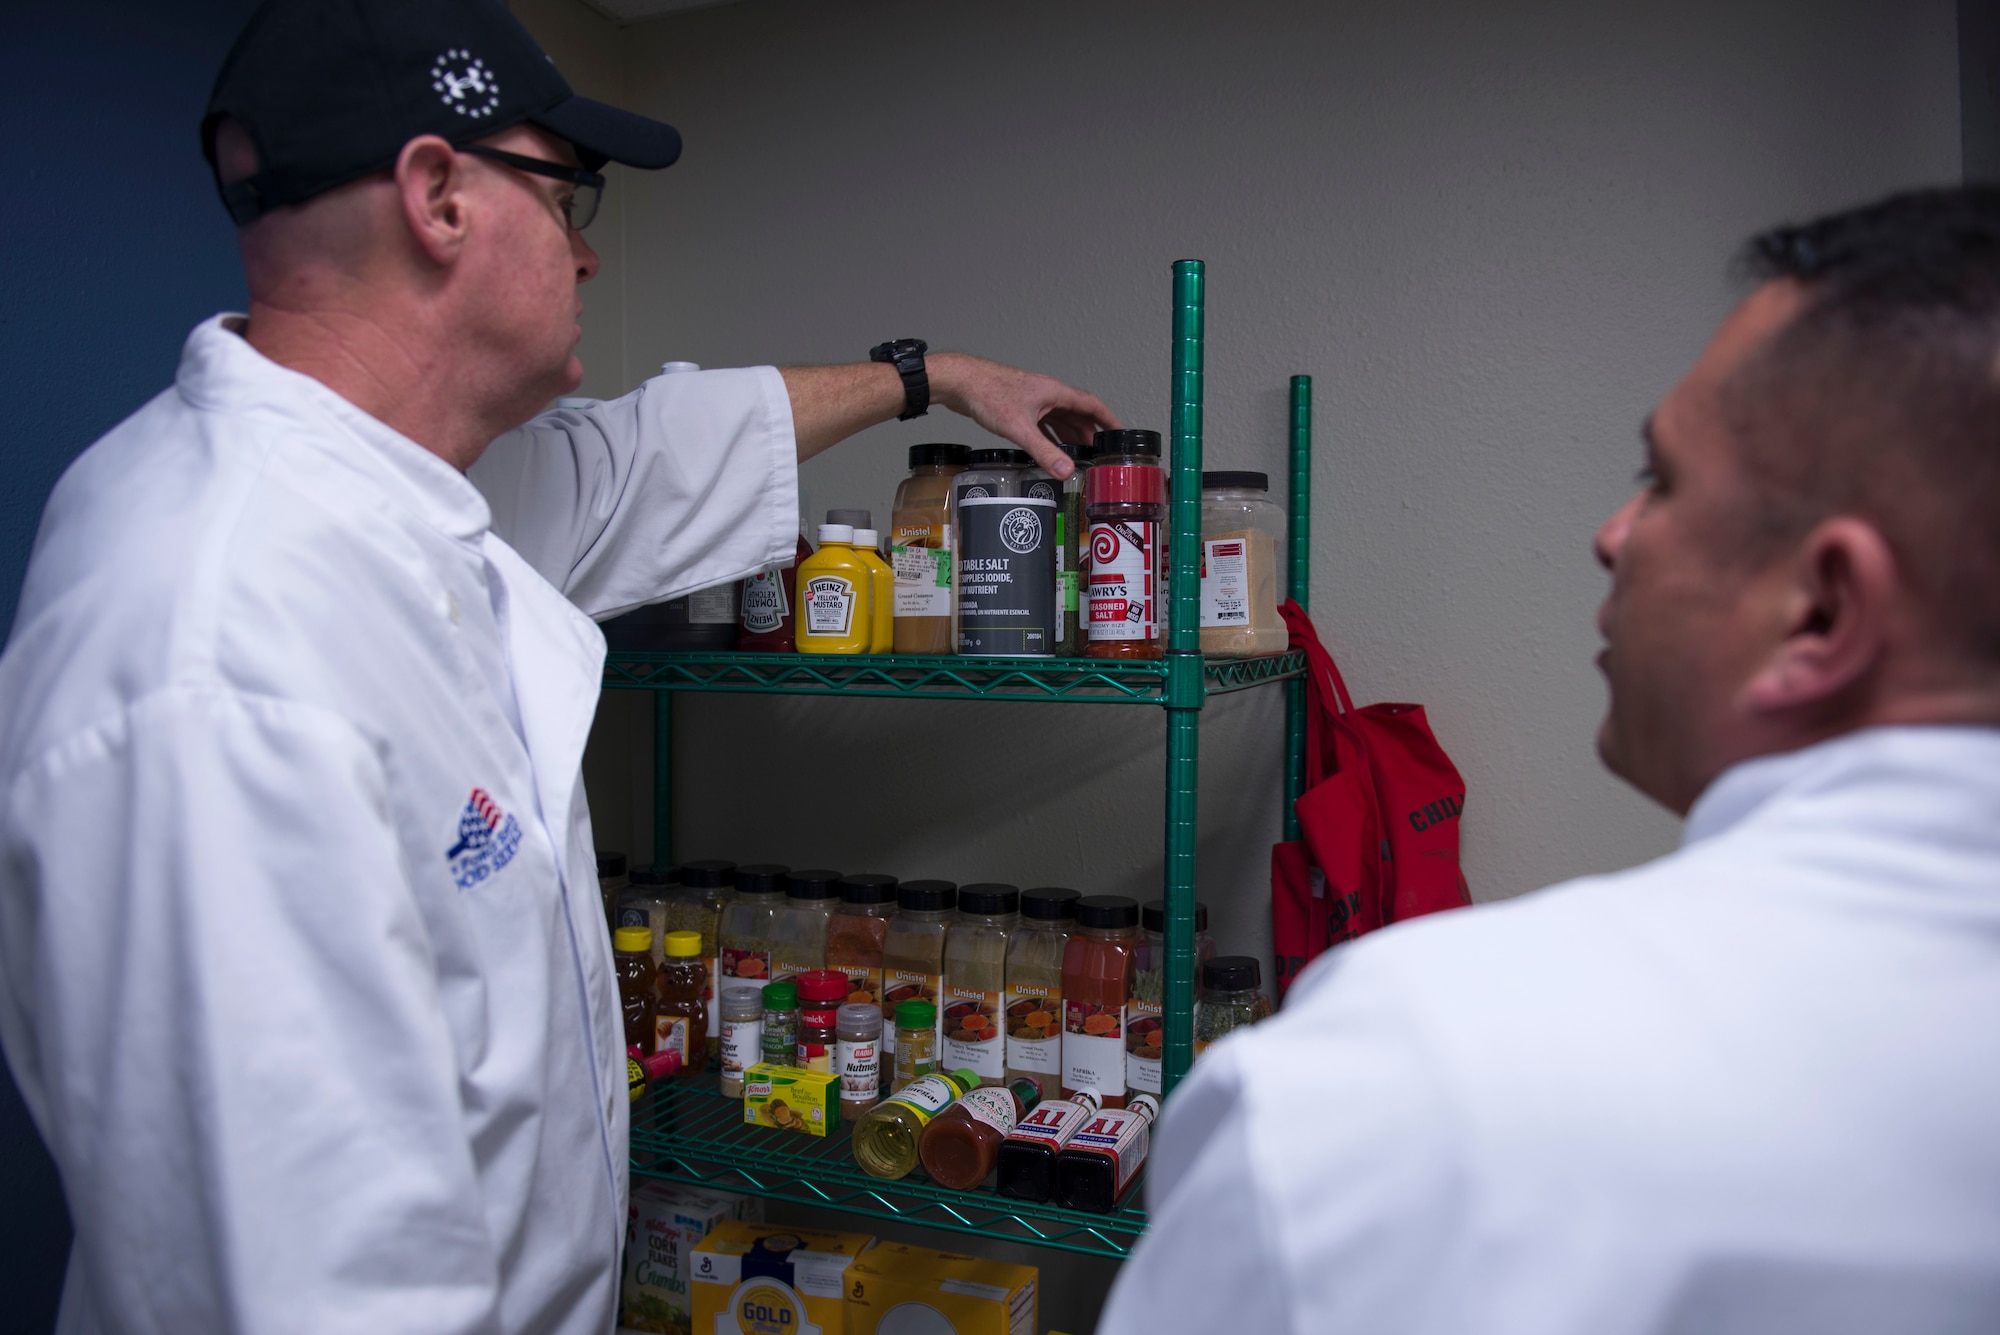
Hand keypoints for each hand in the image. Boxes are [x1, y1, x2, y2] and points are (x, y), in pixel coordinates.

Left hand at [929, 352, 1121, 479]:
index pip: (1092, 405)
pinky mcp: (1020, 406)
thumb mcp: (1020, 428)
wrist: (960, 382)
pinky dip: (1051, 434)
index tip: (1121, 433)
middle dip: (1090, 433)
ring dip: (1070, 434)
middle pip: (1078, 413)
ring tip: (1079, 453)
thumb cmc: (987, 393)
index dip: (1109, 419)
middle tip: (1098, 453)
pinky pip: (1044, 421)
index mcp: (1054, 392)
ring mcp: (1033, 399)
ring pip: (1060, 418)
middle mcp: (1047, 393)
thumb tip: (1065, 470)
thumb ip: (1044, 451)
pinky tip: (1050, 447)